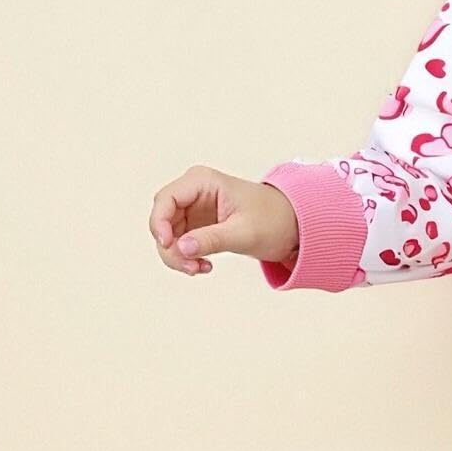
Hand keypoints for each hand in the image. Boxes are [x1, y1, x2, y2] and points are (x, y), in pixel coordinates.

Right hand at [149, 166, 298, 275]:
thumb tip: (181, 248)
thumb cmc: (274, 220)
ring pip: (168, 236)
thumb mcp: (244, 232)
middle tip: (190, 268)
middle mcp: (193, 192)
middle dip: (170, 247)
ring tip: (201, 269)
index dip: (159, 223)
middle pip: (163, 220)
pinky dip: (186, 258)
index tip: (168, 245)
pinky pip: (180, 244)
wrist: (292, 226)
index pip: (166, 199)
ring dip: (178, 257)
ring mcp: (193, 210)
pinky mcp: (197, 226)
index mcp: (202, 181)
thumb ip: (212, 239)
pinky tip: (205, 266)